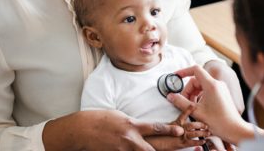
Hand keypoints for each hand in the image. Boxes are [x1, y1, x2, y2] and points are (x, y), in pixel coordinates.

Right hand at [43, 110, 183, 150]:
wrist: (82, 129)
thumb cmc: (100, 119)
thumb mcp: (120, 117)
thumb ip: (133, 124)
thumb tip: (141, 128)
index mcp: (132, 125)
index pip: (155, 128)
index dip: (169, 130)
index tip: (180, 131)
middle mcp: (129, 139)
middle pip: (151, 150)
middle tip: (172, 149)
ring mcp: (122, 150)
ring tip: (146, 149)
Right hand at [147, 105, 209, 149]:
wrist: (150, 143)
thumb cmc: (154, 137)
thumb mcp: (161, 128)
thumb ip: (169, 124)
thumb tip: (176, 123)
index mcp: (174, 123)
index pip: (183, 114)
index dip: (190, 109)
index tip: (195, 105)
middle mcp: (178, 129)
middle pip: (192, 124)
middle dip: (200, 123)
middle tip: (207, 123)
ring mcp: (180, 136)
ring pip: (194, 132)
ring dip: (202, 132)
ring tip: (208, 132)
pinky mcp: (181, 144)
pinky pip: (192, 142)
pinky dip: (198, 142)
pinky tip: (203, 142)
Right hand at [168, 65, 250, 144]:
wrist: (235, 130)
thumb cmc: (219, 122)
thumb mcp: (196, 112)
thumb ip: (181, 102)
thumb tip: (170, 96)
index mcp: (211, 85)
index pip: (195, 69)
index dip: (183, 71)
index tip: (175, 76)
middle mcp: (217, 84)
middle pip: (196, 80)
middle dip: (187, 90)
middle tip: (182, 102)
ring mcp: (220, 88)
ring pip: (201, 86)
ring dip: (193, 94)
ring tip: (190, 106)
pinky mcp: (222, 94)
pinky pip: (207, 90)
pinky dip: (199, 96)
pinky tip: (197, 107)